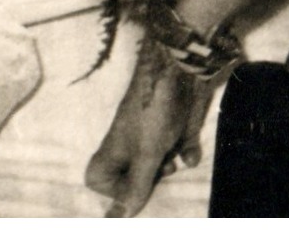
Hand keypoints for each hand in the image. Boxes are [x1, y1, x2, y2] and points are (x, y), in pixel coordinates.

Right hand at [84, 43, 213, 216]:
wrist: (183, 71)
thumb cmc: (156, 110)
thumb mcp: (145, 153)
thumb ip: (136, 185)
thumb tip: (119, 216)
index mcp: (115, 149)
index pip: (98, 178)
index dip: (112, 191)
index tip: (131, 190)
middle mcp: (131, 143)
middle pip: (133, 176)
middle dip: (148, 181)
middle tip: (156, 173)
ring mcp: (154, 135)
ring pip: (159, 165)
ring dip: (168, 166)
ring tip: (172, 159)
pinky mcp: (177, 128)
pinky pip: (181, 150)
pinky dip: (188, 152)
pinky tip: (189, 149)